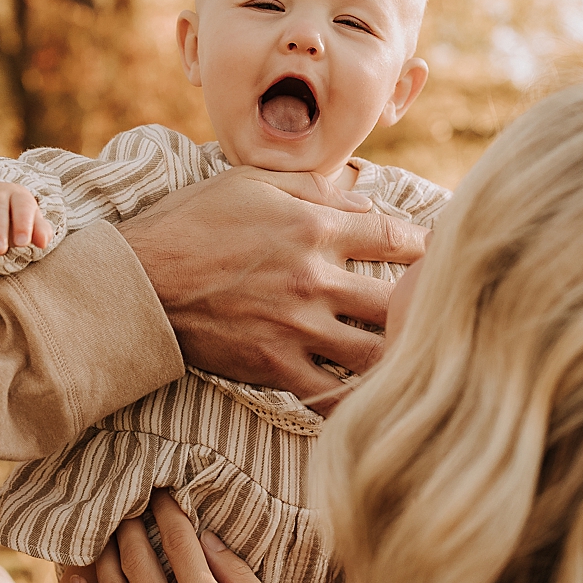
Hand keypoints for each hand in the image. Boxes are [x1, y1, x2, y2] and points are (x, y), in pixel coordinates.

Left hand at [72, 493, 302, 582]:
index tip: (162, 493)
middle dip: (131, 525)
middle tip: (127, 505)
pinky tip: (74, 581)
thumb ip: (241, 577)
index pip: (181, 543)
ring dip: (105, 556)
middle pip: (139, 560)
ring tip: (104, 533)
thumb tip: (208, 539)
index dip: (169, 511)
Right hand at [116, 167, 427, 400]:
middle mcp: (315, 277)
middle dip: (428, 303)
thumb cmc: (189, 222)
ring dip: (401, 354)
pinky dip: (357, 399)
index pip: (395, 235)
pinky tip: (376, 400)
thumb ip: (312, 189)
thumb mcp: (249, 182)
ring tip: (420, 357)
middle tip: (446, 310)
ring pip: (376, 351)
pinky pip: (331, 394)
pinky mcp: (275, 366)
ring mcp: (298, 327)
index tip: (444, 252)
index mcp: (315, 227)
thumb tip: (362, 199)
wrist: (136, 282)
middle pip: (399, 298)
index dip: (428, 245)